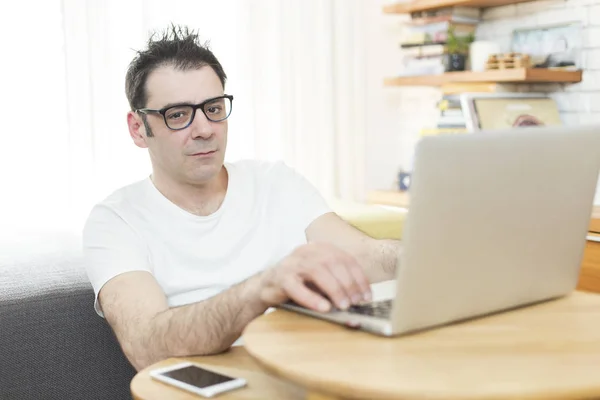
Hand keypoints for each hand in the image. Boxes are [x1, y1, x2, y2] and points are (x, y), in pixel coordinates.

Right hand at [256, 242, 371, 311]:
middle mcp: (306, 251)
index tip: (367, 296)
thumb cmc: (300, 283)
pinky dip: (312, 298)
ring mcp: (292, 262)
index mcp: (319, 248)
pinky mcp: (280, 277)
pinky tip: (323, 308)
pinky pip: (297, 287)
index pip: (345, 259)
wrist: (267, 285)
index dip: (358, 277)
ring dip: (334, 289)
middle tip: (356, 302)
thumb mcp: (321, 279)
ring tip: (343, 305)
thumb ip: (338, 283)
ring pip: (317, 271)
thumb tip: (361, 298)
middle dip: (348, 284)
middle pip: (332, 262)